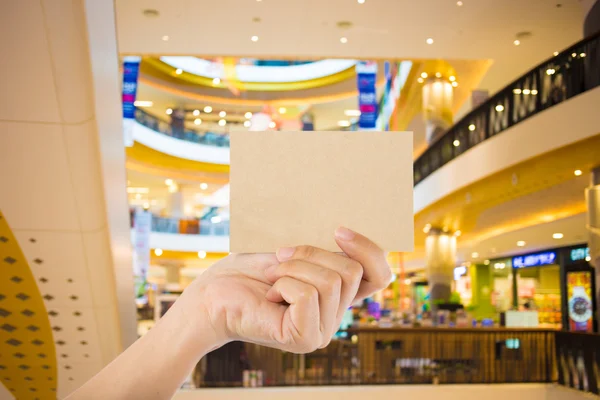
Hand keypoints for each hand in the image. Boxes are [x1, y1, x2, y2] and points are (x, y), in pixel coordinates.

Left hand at [178, 227, 390, 353]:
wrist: (213, 294)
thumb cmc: (247, 271)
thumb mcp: (292, 251)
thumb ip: (323, 250)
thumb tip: (348, 230)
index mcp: (337, 293)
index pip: (380, 276)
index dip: (369, 250)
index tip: (339, 230)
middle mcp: (336, 314)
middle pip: (351, 270)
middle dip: (311, 253)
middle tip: (280, 257)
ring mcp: (322, 330)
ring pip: (331, 281)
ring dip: (292, 269)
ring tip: (270, 278)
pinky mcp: (304, 338)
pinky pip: (308, 295)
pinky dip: (284, 284)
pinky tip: (268, 295)